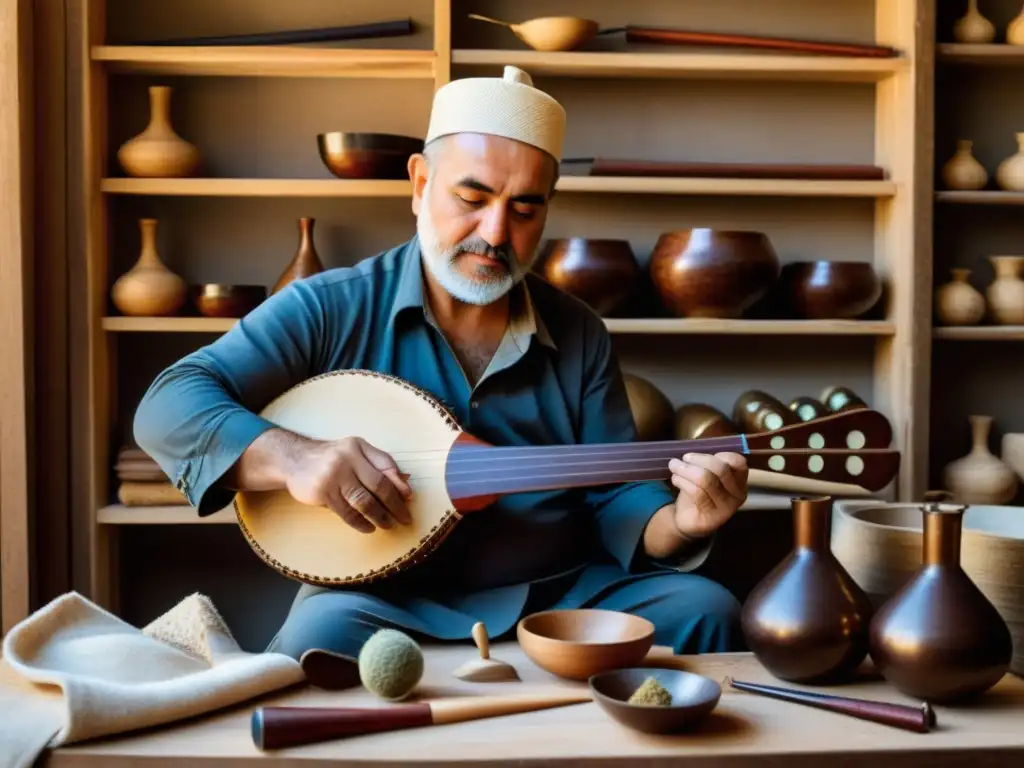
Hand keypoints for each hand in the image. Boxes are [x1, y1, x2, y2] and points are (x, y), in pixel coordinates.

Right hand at [285, 436, 412, 533]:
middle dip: (395, 505)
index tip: (409, 499)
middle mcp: (347, 458)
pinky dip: (360, 523)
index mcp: (358, 446)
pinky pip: (347, 512)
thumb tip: (405, 486)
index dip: (400, 484)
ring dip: (379, 516)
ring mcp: (333, 475)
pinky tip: (368, 527)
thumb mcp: (354, 452)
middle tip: (404, 518)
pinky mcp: (322, 492)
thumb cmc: (331, 459)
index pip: (386, 465)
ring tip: (387, 525)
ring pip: (364, 501)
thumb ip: (378, 465)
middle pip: (378, 485)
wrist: (294, 459)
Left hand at [668, 452, 747, 539]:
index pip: (738, 462)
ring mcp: (726, 508)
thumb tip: (696, 447)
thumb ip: (708, 462)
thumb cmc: (699, 492)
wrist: (688, 520)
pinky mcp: (712, 518)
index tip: (700, 455)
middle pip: (721, 469)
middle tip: (684, 458)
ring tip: (674, 466)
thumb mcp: (705, 474)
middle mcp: (737, 495)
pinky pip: (696, 493)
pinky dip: (682, 481)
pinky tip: (675, 479)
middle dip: (699, 459)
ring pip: (705, 479)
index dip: (719, 454)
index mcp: (739, 481)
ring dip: (685, 469)